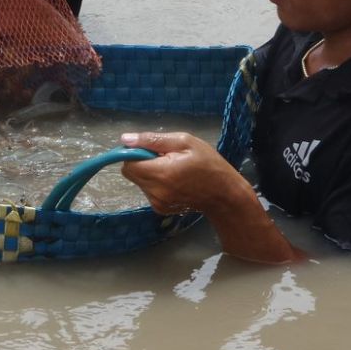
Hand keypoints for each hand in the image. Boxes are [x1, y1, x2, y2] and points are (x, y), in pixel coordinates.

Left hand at [121, 131, 303, 264]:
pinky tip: (174, 180)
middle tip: (165, 157)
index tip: (150, 149)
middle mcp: (155, 192)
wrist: (225, 195)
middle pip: (131, 173)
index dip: (135, 153)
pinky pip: (148, 190)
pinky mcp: (160, 209)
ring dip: (150, 172)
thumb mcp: (185, 142)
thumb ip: (152, 140)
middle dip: (142, 162)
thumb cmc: (209, 164)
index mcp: (160, 174)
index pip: (128, 163)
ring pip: (139, 181)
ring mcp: (157, 203)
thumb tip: (125, 140)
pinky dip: (156, 183)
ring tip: (173, 168)